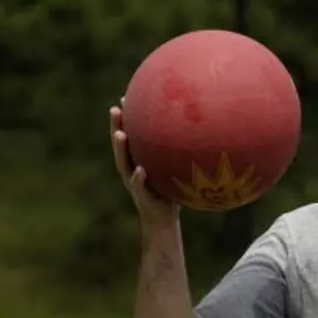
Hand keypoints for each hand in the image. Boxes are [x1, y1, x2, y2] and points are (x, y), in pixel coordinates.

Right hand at [109, 99, 179, 228]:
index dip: (127, 118)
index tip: (126, 97)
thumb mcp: (175, 169)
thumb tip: (202, 130)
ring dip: (121, 149)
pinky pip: (139, 187)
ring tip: (120, 134)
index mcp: (139, 160)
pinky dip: (138, 178)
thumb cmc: (172, 191)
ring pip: (123, 164)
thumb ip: (180, 153)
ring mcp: (134, 183)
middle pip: (121, 145)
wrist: (164, 220)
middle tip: (115, 109)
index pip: (131, 136)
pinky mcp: (141, 197)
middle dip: (117, 126)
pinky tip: (140, 170)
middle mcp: (132, 169)